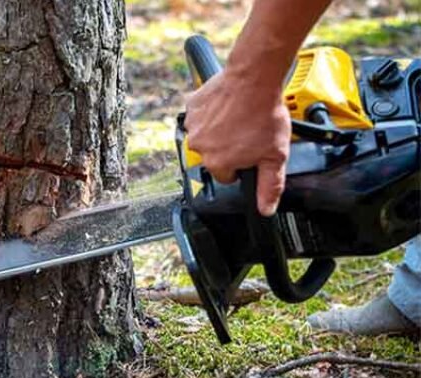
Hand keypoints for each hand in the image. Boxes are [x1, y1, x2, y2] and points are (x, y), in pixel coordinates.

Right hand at [184, 69, 290, 215]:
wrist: (254, 79)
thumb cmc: (264, 114)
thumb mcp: (275, 155)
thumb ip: (270, 185)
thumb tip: (266, 209)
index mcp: (218, 163)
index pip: (226, 175)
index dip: (240, 165)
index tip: (249, 151)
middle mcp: (200, 147)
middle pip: (213, 156)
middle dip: (227, 148)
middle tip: (246, 131)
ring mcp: (194, 126)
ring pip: (205, 137)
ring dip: (217, 131)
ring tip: (237, 118)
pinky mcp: (191, 108)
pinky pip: (198, 117)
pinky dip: (210, 114)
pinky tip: (227, 107)